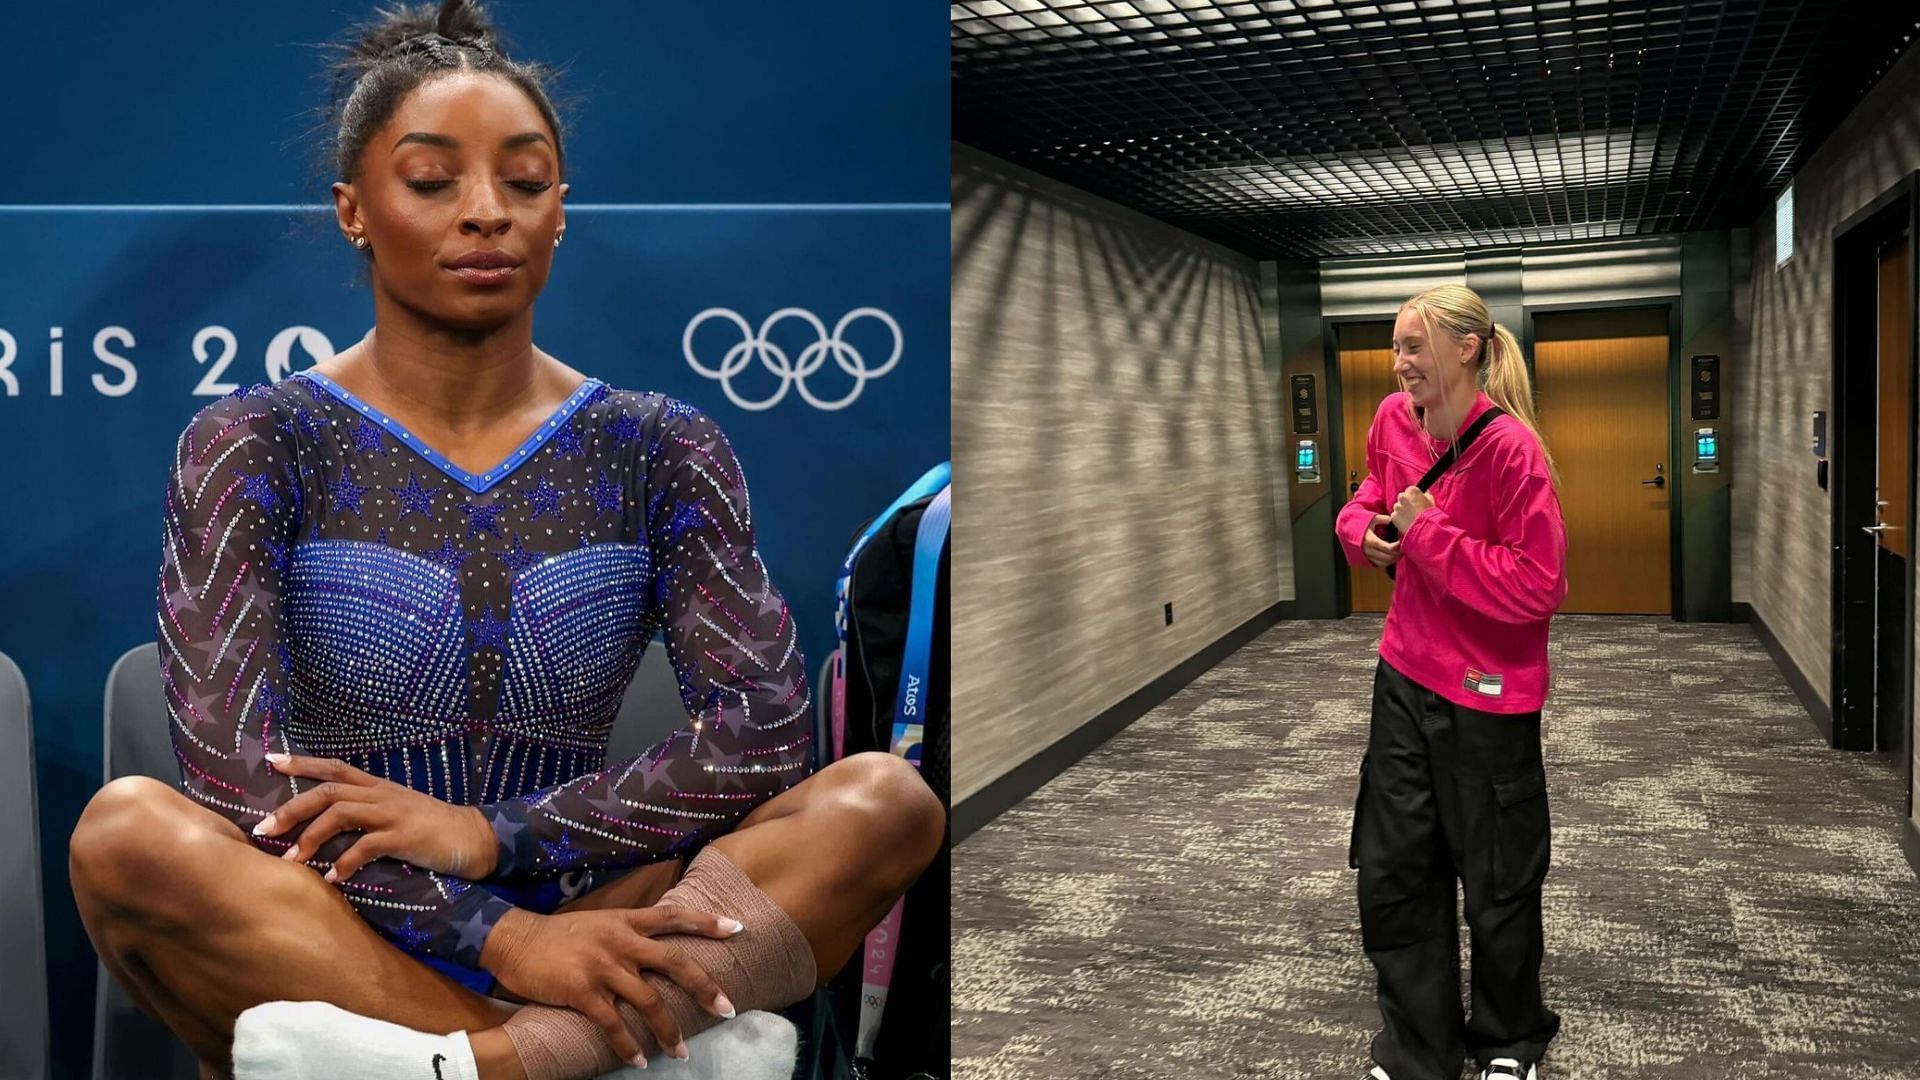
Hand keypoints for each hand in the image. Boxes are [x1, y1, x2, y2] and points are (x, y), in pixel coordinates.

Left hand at [256, 753, 497, 880]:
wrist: (473, 837)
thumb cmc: (431, 829)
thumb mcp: (397, 812)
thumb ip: (367, 813)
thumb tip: (329, 826)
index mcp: (378, 787)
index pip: (335, 768)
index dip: (302, 763)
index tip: (271, 761)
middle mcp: (381, 795)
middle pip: (328, 791)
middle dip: (292, 809)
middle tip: (264, 829)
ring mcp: (393, 814)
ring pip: (341, 813)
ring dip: (312, 837)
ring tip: (293, 861)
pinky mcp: (404, 836)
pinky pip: (366, 846)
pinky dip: (345, 862)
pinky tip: (333, 879)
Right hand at [482, 906, 743, 1064]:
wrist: (514, 940)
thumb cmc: (559, 935)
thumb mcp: (600, 922)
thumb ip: (628, 932)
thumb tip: (655, 949)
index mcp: (626, 921)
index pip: (674, 917)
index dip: (706, 922)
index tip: (736, 928)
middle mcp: (621, 941)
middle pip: (674, 962)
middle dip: (704, 987)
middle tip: (727, 1009)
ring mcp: (603, 966)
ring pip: (649, 1000)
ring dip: (668, 1030)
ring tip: (681, 1052)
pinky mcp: (582, 990)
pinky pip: (613, 1023)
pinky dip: (628, 1045)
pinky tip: (639, 1060)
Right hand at [1362, 513, 1401, 569]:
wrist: (1348, 532)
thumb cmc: (1361, 524)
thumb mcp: (1371, 518)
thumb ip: (1382, 519)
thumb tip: (1392, 519)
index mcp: (1370, 540)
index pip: (1389, 548)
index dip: (1398, 546)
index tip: (1402, 540)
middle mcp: (1369, 550)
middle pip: (1389, 557)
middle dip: (1399, 553)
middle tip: (1404, 547)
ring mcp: (1368, 556)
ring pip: (1385, 563)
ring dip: (1394, 559)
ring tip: (1399, 552)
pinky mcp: (1367, 560)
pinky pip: (1380, 564)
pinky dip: (1388, 562)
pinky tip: (1391, 556)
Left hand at [1391, 487, 1434, 534]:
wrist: (1426, 528)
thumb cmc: (1430, 514)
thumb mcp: (1431, 501)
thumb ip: (1426, 495)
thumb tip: (1425, 493)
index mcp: (1412, 491)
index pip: (1410, 490)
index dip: (1413, 497)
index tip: (1416, 502)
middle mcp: (1402, 497)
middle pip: (1402, 498)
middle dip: (1406, 503)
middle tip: (1412, 510)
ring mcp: (1397, 507)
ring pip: (1398, 507)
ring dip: (1402, 511)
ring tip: (1410, 518)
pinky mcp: (1394, 516)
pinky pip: (1394, 516)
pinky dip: (1399, 519)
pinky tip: (1406, 522)